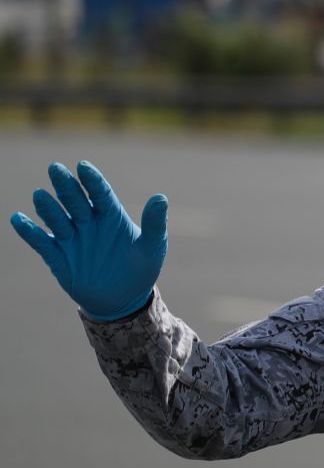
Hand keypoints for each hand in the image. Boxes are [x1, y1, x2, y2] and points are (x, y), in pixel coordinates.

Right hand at [10, 161, 167, 320]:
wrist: (124, 300)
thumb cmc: (140, 269)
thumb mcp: (152, 247)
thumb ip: (154, 224)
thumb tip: (161, 197)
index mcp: (111, 216)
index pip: (101, 194)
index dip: (92, 181)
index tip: (84, 167)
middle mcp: (88, 222)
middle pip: (75, 201)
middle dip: (66, 186)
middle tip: (56, 169)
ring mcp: (71, 238)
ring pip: (57, 219)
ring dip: (49, 208)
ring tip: (41, 196)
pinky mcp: (57, 256)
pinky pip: (41, 242)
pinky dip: (30, 232)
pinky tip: (19, 220)